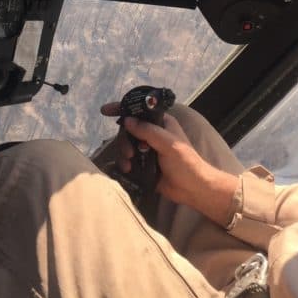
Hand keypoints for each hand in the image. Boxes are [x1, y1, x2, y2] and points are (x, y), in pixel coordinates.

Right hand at [100, 102, 237, 225]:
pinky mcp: (143, 165)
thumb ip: (147, 131)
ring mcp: (147, 149)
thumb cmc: (185, 162)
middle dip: (124, 140)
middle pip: (129, 130)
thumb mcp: (168, 143)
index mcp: (162, 123)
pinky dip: (125, 163)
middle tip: (130, 152)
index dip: (123, 108)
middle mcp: (153, 133)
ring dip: (124, 153)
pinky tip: (128, 170)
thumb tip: (127, 120)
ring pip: (126, 145)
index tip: (105, 111)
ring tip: (129, 164)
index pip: (140, 110)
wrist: (192, 189)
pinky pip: (128, 160)